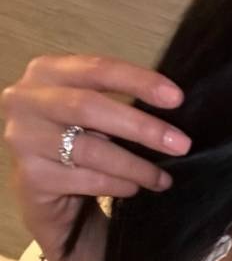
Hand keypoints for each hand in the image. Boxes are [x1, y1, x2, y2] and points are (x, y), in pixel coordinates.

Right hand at [0, 52, 191, 257]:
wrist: (44, 192)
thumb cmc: (76, 142)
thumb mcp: (93, 113)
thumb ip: (117, 102)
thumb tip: (172, 106)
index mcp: (46, 73)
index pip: (97, 69)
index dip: (139, 81)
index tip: (176, 98)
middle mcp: (25, 100)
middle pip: (89, 107)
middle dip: (142, 127)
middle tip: (180, 144)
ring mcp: (22, 139)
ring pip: (90, 149)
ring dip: (135, 165)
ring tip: (162, 177)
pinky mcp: (30, 176)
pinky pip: (84, 179)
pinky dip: (116, 184)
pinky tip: (133, 188)